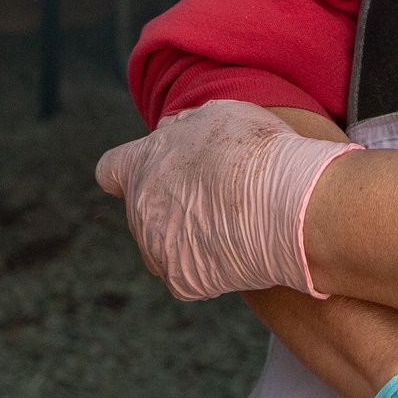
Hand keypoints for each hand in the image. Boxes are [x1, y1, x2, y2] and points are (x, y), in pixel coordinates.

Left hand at [94, 99, 358, 299]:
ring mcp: (156, 249)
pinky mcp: (180, 281)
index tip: (150, 174)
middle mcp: (138, 209)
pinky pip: (189, 273)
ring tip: (233, 223)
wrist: (288, 207)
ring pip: (164, 244)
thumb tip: (169, 131)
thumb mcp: (218, 115)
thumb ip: (183, 127)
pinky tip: (238, 249)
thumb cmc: (257, 153)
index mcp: (141, 165)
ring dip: (187, 236)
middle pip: (144, 210)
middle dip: (171, 204)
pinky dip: (209, 265)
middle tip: (217, 197)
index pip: (110, 170)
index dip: (128, 172)